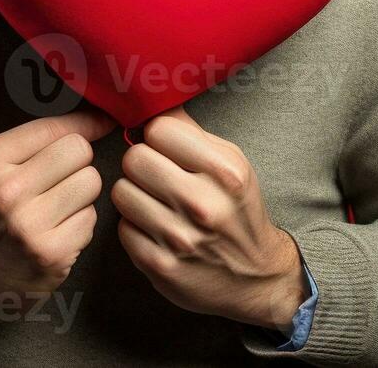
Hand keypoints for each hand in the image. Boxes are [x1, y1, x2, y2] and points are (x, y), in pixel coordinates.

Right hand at [0, 108, 114, 337]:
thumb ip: (36, 140)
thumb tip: (100, 119)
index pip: (55, 129)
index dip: (86, 123)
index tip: (102, 122)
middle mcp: (6, 192)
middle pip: (80, 152)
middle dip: (77, 163)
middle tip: (59, 180)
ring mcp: (29, 227)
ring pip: (91, 183)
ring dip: (80, 194)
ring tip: (55, 208)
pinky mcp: (51, 255)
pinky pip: (91, 220)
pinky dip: (79, 225)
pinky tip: (55, 232)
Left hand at [112, 105, 306, 330]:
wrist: (256, 277)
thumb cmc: (237, 211)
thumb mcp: (232, 164)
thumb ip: (192, 133)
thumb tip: (153, 100)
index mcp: (226, 172)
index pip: (159, 129)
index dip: (158, 137)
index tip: (167, 149)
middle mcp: (204, 205)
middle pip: (134, 159)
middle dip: (142, 164)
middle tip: (156, 176)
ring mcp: (180, 239)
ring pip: (121, 192)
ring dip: (134, 195)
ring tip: (155, 202)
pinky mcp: (161, 266)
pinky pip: (122, 228)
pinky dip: (135, 227)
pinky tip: (155, 229)